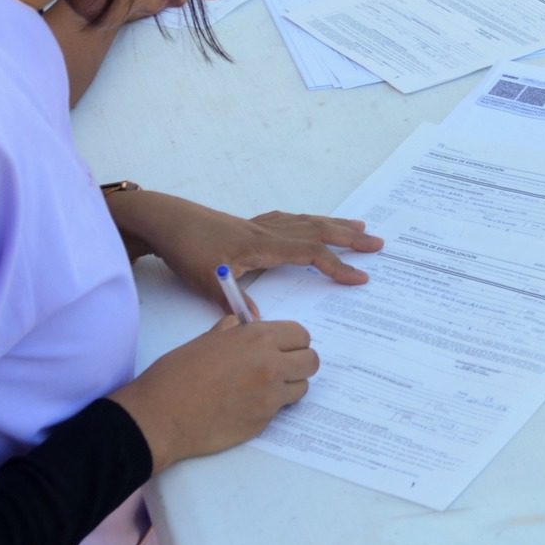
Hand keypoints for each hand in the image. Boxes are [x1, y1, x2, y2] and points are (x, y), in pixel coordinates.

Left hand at [109, 191, 383, 301]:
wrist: (166, 220)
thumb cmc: (186, 249)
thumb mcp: (207, 281)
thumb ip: (235, 303)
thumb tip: (260, 325)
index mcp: (262, 246)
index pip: (310, 254)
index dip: (336, 267)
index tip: (359, 278)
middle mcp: (267, 231)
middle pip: (317, 232)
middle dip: (349, 239)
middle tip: (378, 243)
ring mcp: (260, 225)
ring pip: (307, 222)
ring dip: (335, 225)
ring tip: (359, 227)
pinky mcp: (250, 224)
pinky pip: (291, 220)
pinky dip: (309, 221)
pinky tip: (311, 223)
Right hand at [109, 315, 317, 471]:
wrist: (161, 415)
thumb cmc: (176, 374)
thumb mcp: (207, 340)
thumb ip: (233, 331)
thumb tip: (243, 326)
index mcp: (258, 337)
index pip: (301, 335)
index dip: (293, 341)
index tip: (283, 347)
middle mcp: (271, 364)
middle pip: (310, 361)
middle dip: (298, 363)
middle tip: (280, 368)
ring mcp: (269, 396)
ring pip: (301, 388)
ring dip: (288, 387)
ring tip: (263, 388)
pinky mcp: (263, 422)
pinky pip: (280, 410)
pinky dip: (270, 407)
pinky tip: (246, 405)